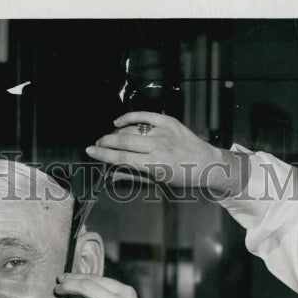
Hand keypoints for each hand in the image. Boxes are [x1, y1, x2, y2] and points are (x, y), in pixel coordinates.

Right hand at [86, 112, 246, 197]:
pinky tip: (118, 122)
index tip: (90, 151)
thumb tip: (112, 174)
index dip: (103, 154)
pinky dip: (129, 117)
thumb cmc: (183, 178)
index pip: (122, 158)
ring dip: (116, 133)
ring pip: (131, 129)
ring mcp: (164, 132)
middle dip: (106, 142)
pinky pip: (144, 115)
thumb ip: (134, 175)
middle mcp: (158, 146)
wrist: (207, 165)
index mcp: (155, 164)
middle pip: (123, 141)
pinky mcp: (169, 121)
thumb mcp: (159, 182)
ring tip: (108, 137)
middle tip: (97, 144)